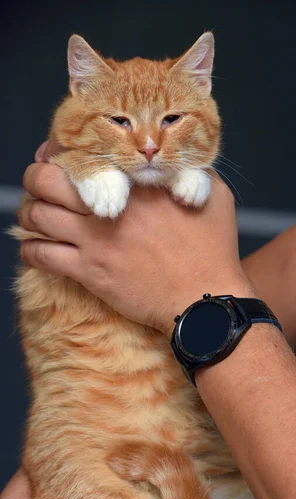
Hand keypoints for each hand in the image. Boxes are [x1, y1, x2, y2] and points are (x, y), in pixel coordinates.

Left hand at [20, 143, 253, 335]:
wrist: (204, 299)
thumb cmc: (213, 249)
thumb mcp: (213, 194)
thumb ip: (189, 170)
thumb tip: (175, 160)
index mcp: (136, 182)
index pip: (83, 154)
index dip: (61, 150)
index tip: (57, 154)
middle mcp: (109, 206)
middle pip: (47, 180)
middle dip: (35, 177)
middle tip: (39, 184)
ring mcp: (95, 240)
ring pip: (37, 216)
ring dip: (29, 213)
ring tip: (34, 216)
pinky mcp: (89, 271)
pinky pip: (41, 256)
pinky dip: (30, 249)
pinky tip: (35, 249)